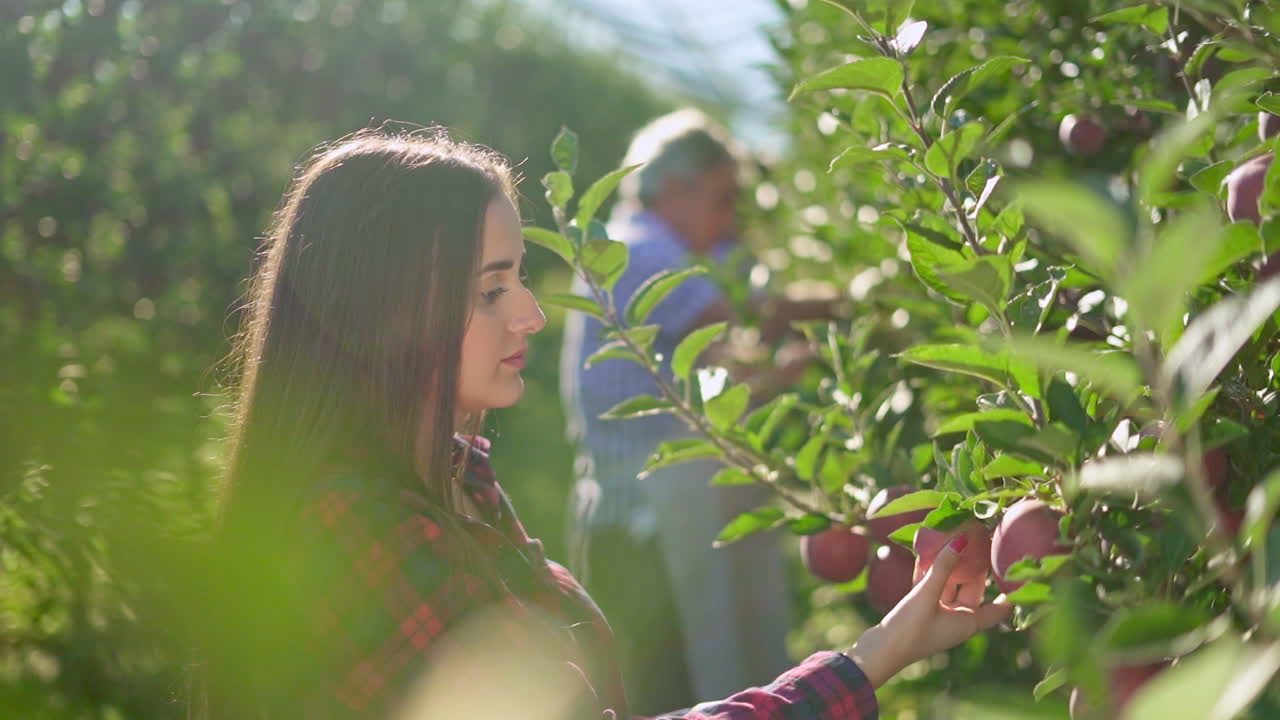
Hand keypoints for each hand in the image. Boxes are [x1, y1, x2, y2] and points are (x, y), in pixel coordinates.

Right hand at [844, 536, 1011, 686]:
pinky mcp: (920, 611)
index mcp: (967, 622)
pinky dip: (931, 572)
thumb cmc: (909, 629)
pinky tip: (927, 552)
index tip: (1015, 570)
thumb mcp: (927, 595)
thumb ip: (943, 567)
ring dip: (951, 567)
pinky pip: (932, 588)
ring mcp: (938, 615)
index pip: (998, 608)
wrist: (879, 651)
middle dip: (976, 569)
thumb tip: (963, 540)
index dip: (1008, 592)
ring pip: (950, 587)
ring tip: (957, 540)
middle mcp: (956, 619)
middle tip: (982, 542)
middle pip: (973, 591)